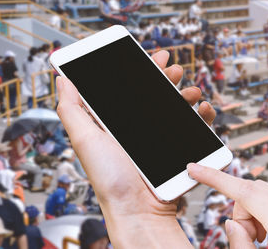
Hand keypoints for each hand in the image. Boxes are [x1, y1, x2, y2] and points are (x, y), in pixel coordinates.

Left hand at [56, 50, 215, 247]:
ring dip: (188, 93)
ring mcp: (162, 139)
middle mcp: (141, 129)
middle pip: (157, 94)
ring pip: (178, 107)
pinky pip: (195, 128)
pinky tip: (203, 110)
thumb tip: (64, 79)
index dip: (142, 70)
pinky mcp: (180, 150)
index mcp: (119, 123)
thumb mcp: (85, 140)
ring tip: (191, 91)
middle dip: (167, 77)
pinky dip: (204, 115)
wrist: (138, 210)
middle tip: (173, 69)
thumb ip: (73, 109)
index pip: (131, 89)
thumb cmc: (110, 180)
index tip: (152, 56)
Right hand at [187, 163, 267, 248]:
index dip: (215, 178)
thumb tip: (231, 224)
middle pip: (251, 190)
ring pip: (261, 194)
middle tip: (245, 238)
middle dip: (238, 210)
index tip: (196, 169)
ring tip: (259, 241)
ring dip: (250, 213)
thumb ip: (241, 245)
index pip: (244, 191)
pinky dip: (262, 214)